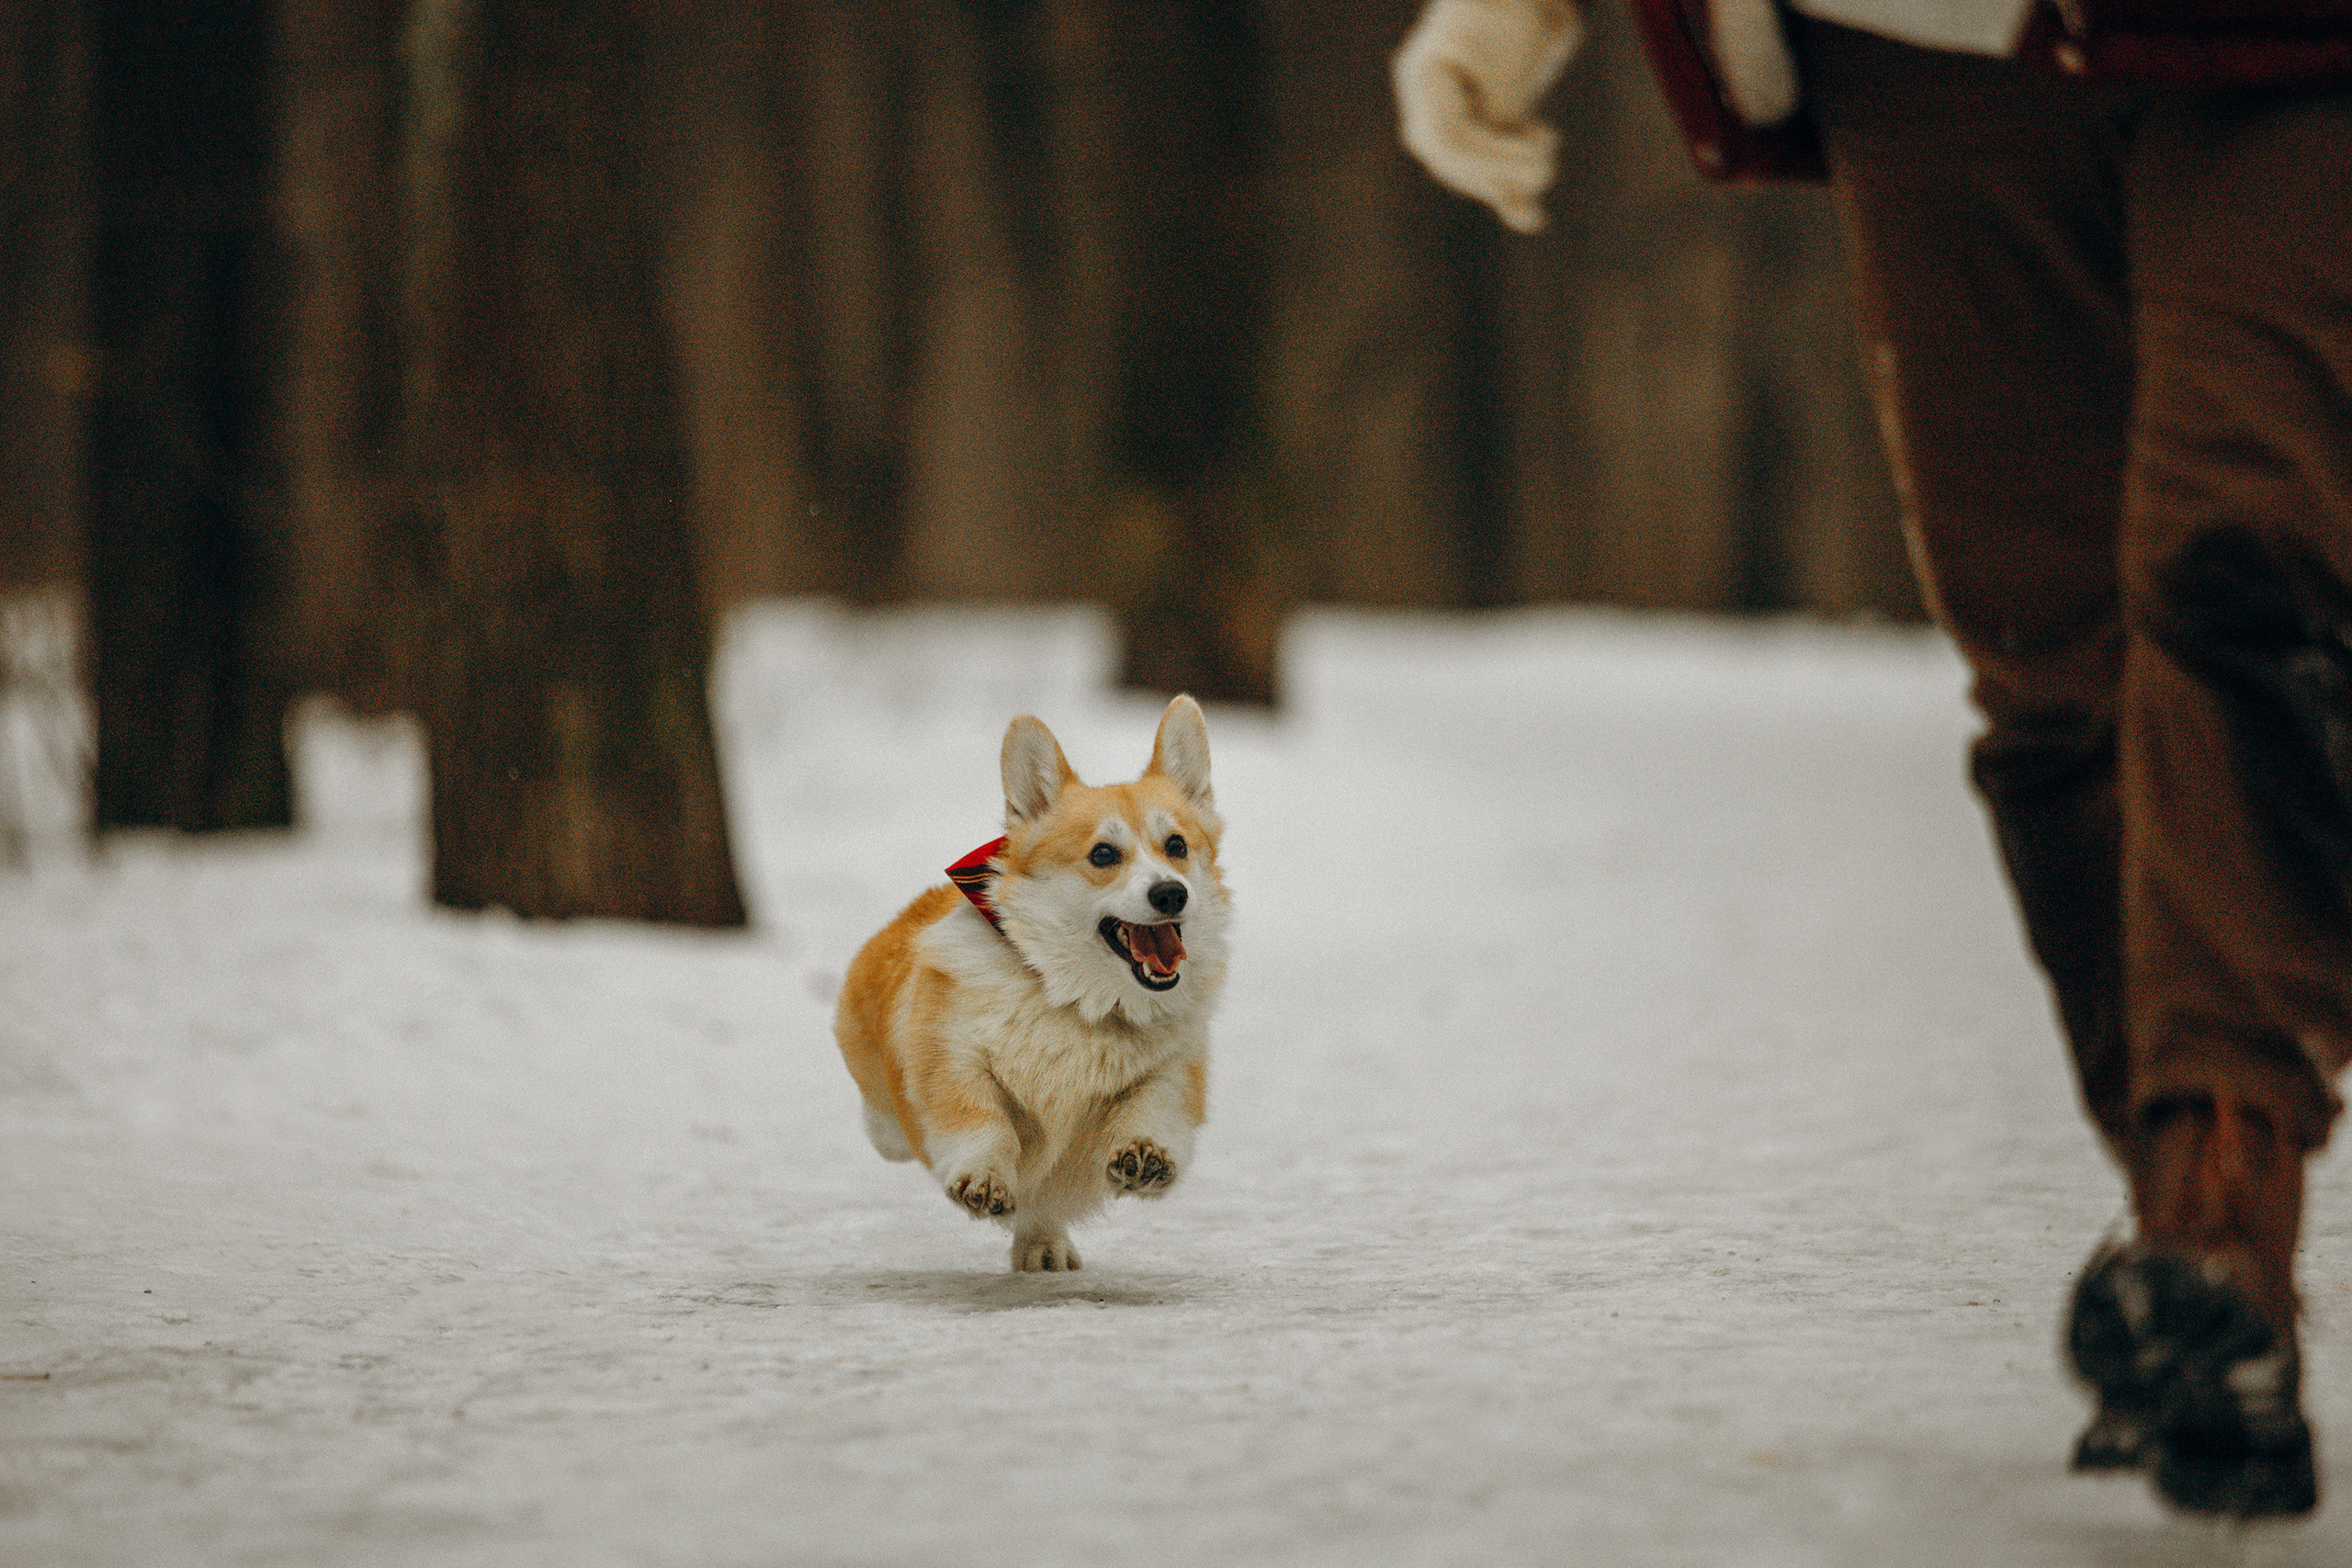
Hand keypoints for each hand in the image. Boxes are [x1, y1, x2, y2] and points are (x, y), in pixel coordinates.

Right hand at [1393, 0, 1581, 233]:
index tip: (1540, 157)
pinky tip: (1531, 218)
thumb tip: (1519, 209)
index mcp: (1422, 78)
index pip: (1447, 140)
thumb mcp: (1506, 65)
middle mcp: (1421, 106)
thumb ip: (1504, 124)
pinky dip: (1509, 192)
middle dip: (1504, 172)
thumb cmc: (1504, 16)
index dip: (1492, 160)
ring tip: (1546, 150)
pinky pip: (1481, 171)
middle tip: (1548, 165)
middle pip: (1453, 163)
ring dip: (1512, 174)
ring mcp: (1438, 122)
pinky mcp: (1465, 133)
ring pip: (1469, 172)